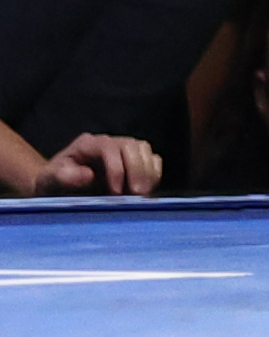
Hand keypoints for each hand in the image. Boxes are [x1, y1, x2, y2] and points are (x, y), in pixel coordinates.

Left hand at [32, 133, 162, 196]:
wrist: (57, 187)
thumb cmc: (52, 184)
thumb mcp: (48, 181)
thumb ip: (63, 176)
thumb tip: (89, 175)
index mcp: (88, 144)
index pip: (109, 148)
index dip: (117, 168)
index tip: (116, 192)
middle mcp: (108, 142)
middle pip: (132, 145)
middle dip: (137, 170)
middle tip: (136, 194)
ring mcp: (123, 149)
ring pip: (144, 149)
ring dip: (147, 172)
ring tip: (141, 194)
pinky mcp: (134, 160)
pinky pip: (152, 159)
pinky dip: (153, 173)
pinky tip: (146, 189)